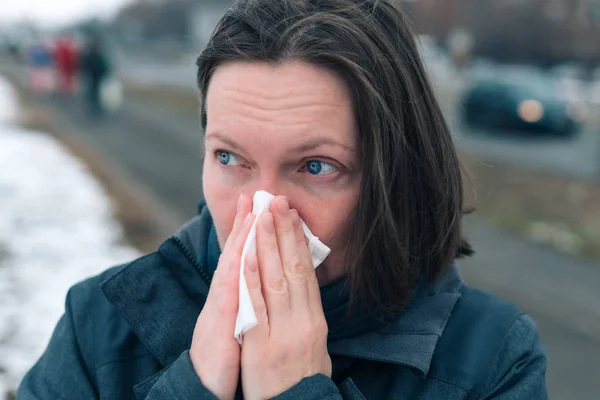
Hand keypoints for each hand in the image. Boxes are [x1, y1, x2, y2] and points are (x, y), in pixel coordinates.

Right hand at [190, 194, 253, 399]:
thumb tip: (258, 280)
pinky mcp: (218, 327)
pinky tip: (241, 258)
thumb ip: (247, 299)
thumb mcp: (239, 321)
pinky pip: (227, 298)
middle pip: (236, 255)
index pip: (244, 257)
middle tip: (253, 195)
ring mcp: (219, 309)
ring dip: (241, 241)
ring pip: (231, 269)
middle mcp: (224, 297)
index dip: (252, 232)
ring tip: (250, 214)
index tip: (261, 206)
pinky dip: (235, 277)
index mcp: (233, 295)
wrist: (206, 384)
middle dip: (245, 224)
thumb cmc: (225, 354)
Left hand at [241, 196, 331, 399]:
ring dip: (269, 244)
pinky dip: (252, 278)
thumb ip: (309, 324)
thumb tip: (307, 300)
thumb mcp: (317, 353)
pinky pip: (256, 307)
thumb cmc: (304, 385)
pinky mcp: (262, 346)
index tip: (292, 217)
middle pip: (293, 269)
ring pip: (276, 279)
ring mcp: (283, 332)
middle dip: (284, 232)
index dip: (299, 243)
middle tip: (278, 201)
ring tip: (263, 214)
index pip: (306, 273)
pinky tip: (247, 254)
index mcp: (315, 322)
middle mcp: (303, 322)